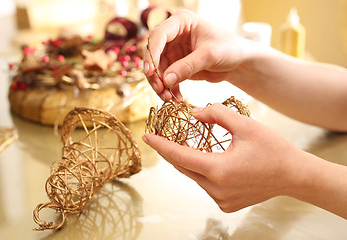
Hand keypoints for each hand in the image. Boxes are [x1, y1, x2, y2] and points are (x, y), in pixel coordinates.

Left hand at [142, 103, 302, 211]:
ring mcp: (220, 200)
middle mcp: (215, 189)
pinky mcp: (226, 204)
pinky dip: (201, 172)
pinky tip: (206, 161)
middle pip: (183, 167)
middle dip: (171, 152)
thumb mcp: (245, 125)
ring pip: (194, 177)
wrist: (295, 176)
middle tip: (160, 139)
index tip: (146, 137)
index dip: (161, 145)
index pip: (179, 155)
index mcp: (218, 169)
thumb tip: (194, 113)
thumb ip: (216, 115)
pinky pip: (205, 185)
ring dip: (187, 161)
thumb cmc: (273, 149)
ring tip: (183, 146)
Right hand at [143, 10, 254, 100]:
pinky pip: (166, 78)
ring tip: (168, 98)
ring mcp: (174, 51)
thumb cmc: (229, 49)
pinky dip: (169, 89)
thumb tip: (166, 80)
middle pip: (154, 53)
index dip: (152, 54)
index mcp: (181, 22)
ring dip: (160, 84)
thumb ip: (187, 66)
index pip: (158, 35)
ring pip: (157, 69)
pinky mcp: (176, 65)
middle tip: (159, 89)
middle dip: (154, 73)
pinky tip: (176, 98)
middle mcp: (174, 35)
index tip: (150, 72)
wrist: (239, 62)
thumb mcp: (209, 55)